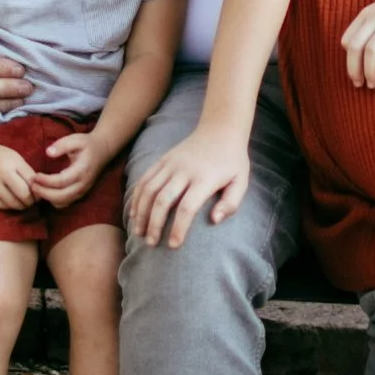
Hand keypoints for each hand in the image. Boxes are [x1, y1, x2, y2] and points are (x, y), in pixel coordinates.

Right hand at [0, 138, 38, 211]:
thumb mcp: (14, 157)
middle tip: (34, 199)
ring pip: (15, 204)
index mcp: (11, 163)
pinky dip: (11, 206)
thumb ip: (27, 172)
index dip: (39, 189)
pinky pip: (4, 207)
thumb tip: (40, 188)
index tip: (40, 190)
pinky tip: (13, 200)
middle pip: (25, 195)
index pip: (32, 182)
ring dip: (23, 205)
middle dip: (32, 200)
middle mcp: (1, 175)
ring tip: (24, 200)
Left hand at [33, 126, 107, 204]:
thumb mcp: (75, 139)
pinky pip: (65, 203)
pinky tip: (45, 191)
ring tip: (36, 188)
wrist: (102, 151)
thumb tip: (48, 152)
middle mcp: (83, 184)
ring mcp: (82, 191)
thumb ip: (62, 145)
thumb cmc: (86, 144)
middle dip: (44, 193)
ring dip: (47, 198)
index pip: (62, 181)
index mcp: (82, 170)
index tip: (35, 176)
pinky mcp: (80, 194)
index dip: (46, 181)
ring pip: (63, 202)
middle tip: (31, 184)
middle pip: (61, 196)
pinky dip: (54, 200)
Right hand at [127, 122, 250, 249]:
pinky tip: (134, 213)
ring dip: (141, 212)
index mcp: (204, 178)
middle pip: (162, 200)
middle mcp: (184, 170)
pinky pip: (144, 178)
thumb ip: (230, 203)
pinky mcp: (163, 159)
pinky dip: (136, 196)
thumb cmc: (232, 161)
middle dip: (154, 224)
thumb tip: (214, 220)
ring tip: (138, 232)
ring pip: (148, 189)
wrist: (220, 128)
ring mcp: (170, 163)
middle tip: (151, 243)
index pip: (187, 207)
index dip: (178, 228)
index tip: (173, 245)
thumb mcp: (241, 181)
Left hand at [341, 0, 374, 89]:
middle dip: (354, 69)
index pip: (347, 40)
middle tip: (360, 85)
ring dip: (370, 72)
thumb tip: (367, 50)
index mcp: (369, 12)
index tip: (355, 74)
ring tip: (374, 85)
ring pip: (372, 51)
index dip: (348, 60)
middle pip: (355, 47)